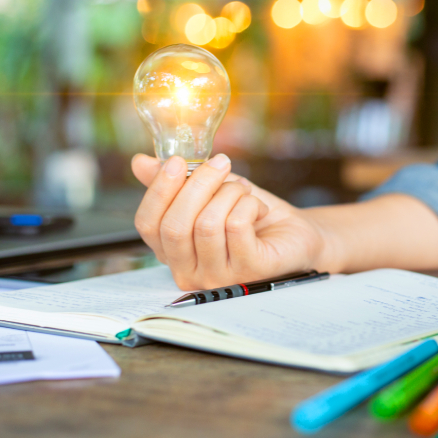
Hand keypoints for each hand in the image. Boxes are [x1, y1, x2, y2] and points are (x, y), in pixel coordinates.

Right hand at [131, 154, 332, 290]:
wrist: (297, 234)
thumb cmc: (252, 216)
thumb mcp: (212, 193)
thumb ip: (178, 182)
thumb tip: (140, 163)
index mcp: (173, 253)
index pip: (148, 225)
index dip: (158, 190)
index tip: (178, 161)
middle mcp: (190, 271)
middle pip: (174, 226)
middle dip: (196, 185)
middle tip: (221, 163)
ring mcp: (219, 276)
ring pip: (207, 224)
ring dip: (229, 193)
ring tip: (244, 190)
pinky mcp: (249, 271)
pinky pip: (236, 227)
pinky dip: (248, 204)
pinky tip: (259, 208)